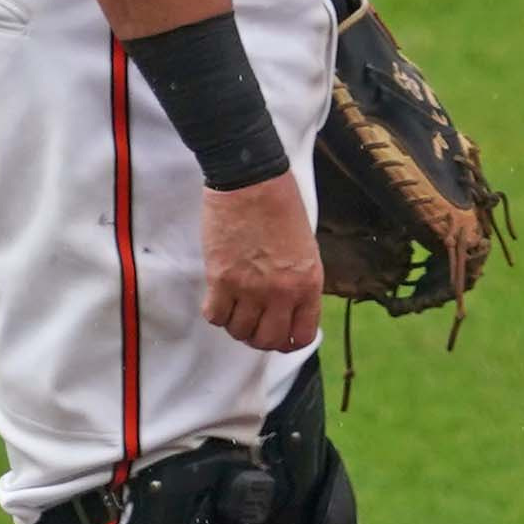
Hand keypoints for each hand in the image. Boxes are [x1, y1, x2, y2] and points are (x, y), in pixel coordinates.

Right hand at [202, 173, 325, 352]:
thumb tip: (288, 309)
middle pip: (267, 340)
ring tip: (235, 308)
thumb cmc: (281, 207)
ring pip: (239, 331)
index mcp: (308, 284)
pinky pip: (215, 316)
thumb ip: (299, 283)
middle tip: (252, 325)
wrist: (252, 182)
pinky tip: (218, 298)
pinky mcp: (221, 279)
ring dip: (236, 325)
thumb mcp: (305, 250)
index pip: (301, 335)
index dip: (287, 341)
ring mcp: (250, 288)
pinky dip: (216, 313)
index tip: (278, 334)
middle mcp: (282, 292)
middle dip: (259, 339)